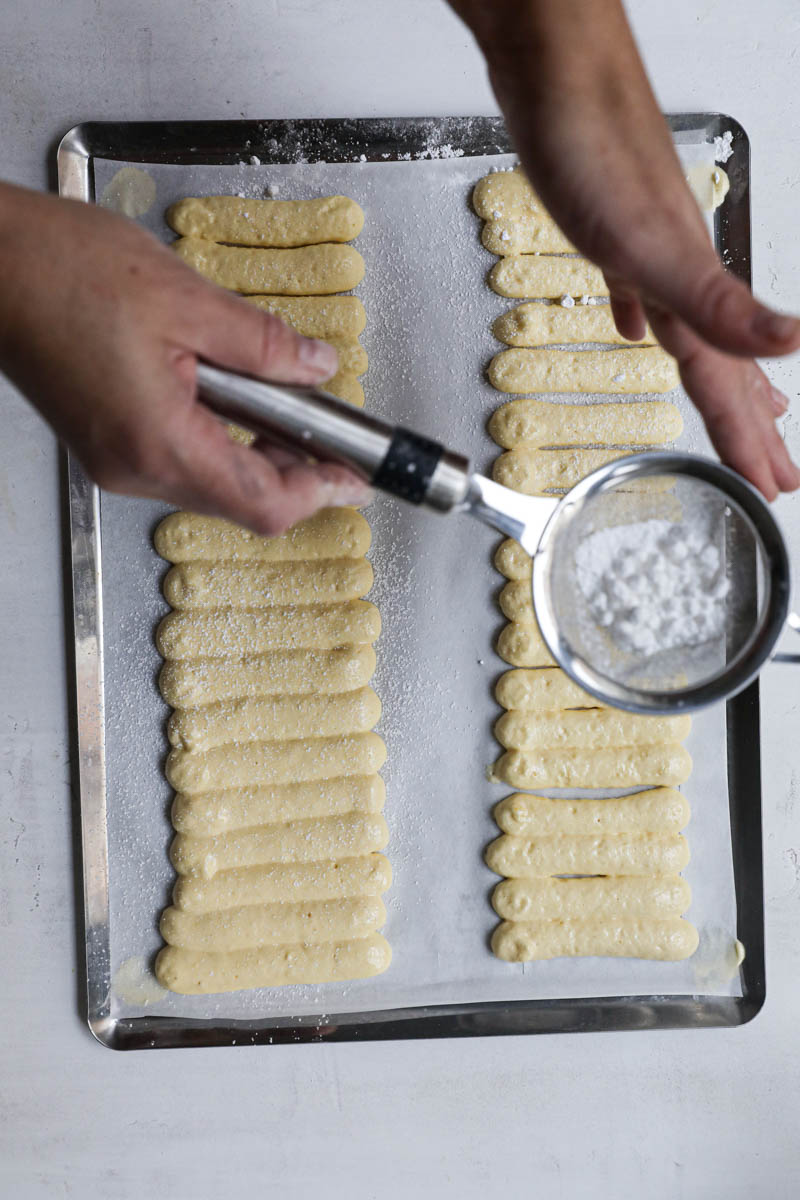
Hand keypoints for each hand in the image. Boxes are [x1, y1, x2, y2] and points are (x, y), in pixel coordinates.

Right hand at [0, 183, 371, 533]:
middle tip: (331, 431)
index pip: (263, 504)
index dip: (319, 492)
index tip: (354, 475)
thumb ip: (263, 345)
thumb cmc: (62, 271)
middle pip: (240, 503)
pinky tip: (233, 398)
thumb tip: (314, 369)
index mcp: (159, 441)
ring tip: (283, 402)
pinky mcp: (107, 445)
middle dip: (295, 472)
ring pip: (212, 485)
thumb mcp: (187, 298)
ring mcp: (117, 462)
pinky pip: (180, 461)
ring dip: (258, 455)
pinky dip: (220, 441)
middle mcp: (135, 468)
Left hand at [452, 0, 799, 498]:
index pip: (726, 383)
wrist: (558, 74)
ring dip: (712, 375)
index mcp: (688, 288)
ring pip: (688, 331)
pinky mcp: (605, 228)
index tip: (775, 485)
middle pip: (722, 365)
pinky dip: (638, 315)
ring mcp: (643, 249)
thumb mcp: (654, 243)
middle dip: (750, 422)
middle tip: (775, 466)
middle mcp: (675, 273)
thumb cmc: (595, 149)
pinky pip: (634, 289)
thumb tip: (792, 344)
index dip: (749, 438)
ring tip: (734, 404)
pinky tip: (629, 322)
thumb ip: (719, 302)